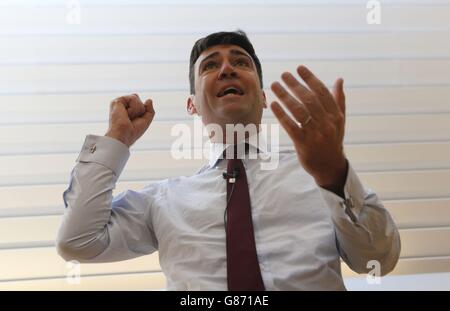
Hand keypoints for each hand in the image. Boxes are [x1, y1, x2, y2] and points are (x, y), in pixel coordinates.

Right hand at [105, 94, 154, 146]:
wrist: (123, 135)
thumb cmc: (132, 132)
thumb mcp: (145, 121)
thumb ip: (149, 110)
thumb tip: (149, 100)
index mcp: (125, 109)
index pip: (137, 101)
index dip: (141, 109)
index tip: (133, 121)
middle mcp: (121, 105)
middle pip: (136, 97)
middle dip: (140, 109)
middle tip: (131, 119)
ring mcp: (118, 103)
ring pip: (135, 97)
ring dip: (137, 110)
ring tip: (128, 117)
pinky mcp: (117, 101)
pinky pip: (133, 98)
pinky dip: (134, 108)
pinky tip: (126, 114)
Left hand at [270, 65, 347, 195]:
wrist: (330, 166)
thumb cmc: (333, 140)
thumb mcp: (340, 121)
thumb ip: (339, 100)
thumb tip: (340, 79)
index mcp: (336, 115)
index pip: (322, 92)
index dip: (310, 78)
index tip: (299, 68)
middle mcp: (327, 123)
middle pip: (309, 99)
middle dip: (294, 85)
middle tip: (283, 75)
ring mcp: (315, 134)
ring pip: (298, 110)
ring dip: (285, 96)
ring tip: (274, 85)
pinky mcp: (303, 143)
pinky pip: (290, 126)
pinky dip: (281, 114)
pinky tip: (273, 104)